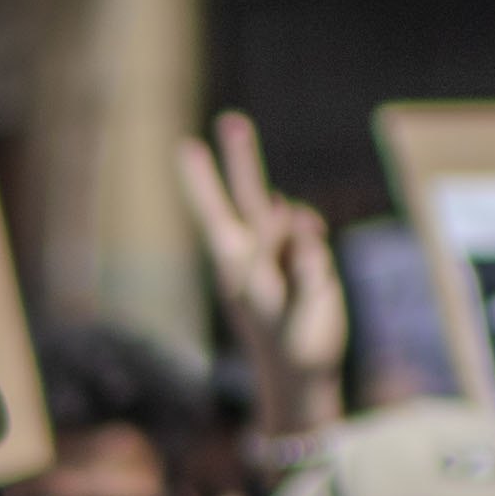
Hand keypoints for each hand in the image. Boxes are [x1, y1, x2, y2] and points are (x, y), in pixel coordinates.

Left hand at [177, 113, 345, 444]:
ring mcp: (281, 255)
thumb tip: (292, 210)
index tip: (184, 146)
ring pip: (281, 215)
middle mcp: (255, 253)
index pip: (216, 213)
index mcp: (238, 264)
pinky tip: (309, 258)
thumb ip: (294, 258)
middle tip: (231, 121)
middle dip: (240, 159)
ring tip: (292, 262)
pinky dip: (310, 243)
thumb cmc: (291, 346)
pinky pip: (308, 237)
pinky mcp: (303, 260)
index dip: (200, 180)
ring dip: (289, 223)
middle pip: (246, 196)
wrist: (303, 374)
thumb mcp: (288, 306)